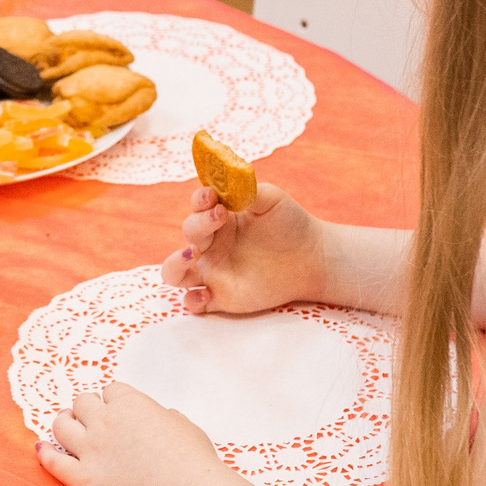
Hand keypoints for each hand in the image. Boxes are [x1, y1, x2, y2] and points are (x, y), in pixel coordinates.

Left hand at [37, 383, 226, 485]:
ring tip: (65, 424)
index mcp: (130, 403)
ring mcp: (91, 450)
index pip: (111, 391)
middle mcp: (105, 421)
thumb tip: (166, 417)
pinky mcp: (84, 479)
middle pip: (83, 402)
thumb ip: (169, 418)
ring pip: (62, 425)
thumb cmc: (192, 460)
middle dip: (87, 407)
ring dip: (63, 422)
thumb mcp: (185, 427)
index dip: (114, 400)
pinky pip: (54, 463)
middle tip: (90, 417)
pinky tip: (42, 448)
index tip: (119, 409)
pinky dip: (45, 453)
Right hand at [160, 183, 323, 315]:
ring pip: (174, 272)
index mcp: (218, 218)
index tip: (213, 196)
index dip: (200, 199)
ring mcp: (212, 271)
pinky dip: (192, 300)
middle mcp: (211, 244)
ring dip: (175, 264)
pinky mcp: (220, 297)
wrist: (311, 258)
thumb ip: (248, 191)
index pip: (198, 206)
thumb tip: (229, 184)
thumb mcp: (271, 200)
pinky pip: (195, 302)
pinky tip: (204, 294)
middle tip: (219, 217)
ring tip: (191, 256)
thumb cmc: (290, 224)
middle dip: (198, 224)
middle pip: (189, 233)